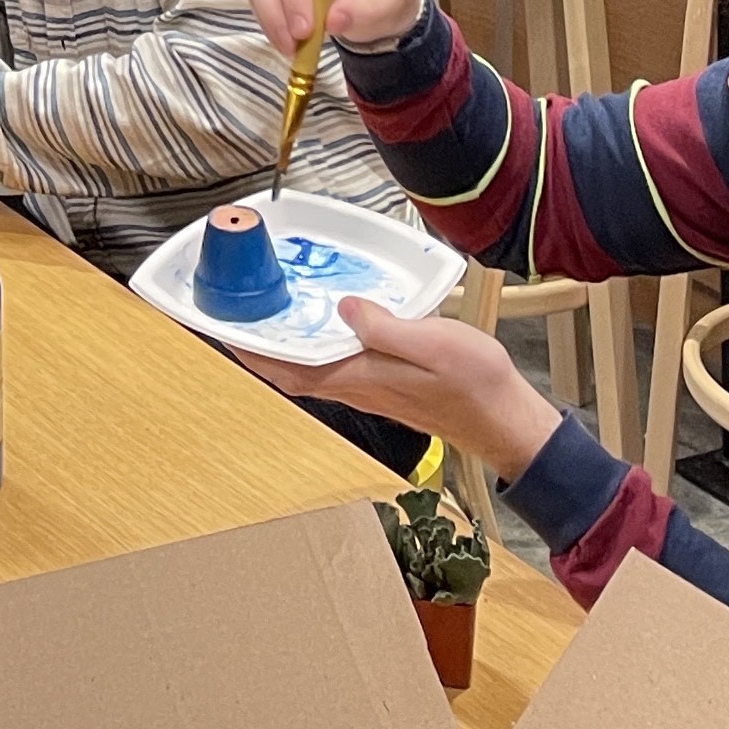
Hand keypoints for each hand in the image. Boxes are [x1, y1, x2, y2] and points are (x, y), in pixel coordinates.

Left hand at [233, 300, 563, 481]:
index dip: (251, 350)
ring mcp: (367, 387)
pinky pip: (333, 364)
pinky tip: (322, 325)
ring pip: (309, 367)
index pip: (289, 367)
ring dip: (282, 344)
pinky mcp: (382, 382)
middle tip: (235, 313)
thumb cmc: (476, 386)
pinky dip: (314, 345)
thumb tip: (345, 309)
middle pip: (290, 368)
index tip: (224, 328)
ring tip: (266, 313)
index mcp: (361, 376)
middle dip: (257, 344)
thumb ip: (387, 327)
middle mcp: (356, 385)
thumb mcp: (435, 345)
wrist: (504, 419)